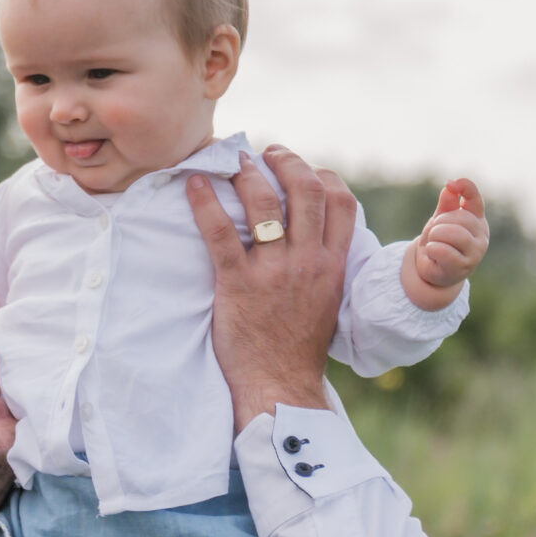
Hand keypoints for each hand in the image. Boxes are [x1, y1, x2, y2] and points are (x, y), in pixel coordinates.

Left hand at [187, 144, 356, 429]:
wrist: (279, 385)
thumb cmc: (298, 347)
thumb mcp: (327, 301)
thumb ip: (323, 266)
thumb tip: (312, 238)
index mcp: (333, 265)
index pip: (340, 201)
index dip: (322, 175)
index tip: (305, 168)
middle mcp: (307, 262)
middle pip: (305, 190)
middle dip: (287, 161)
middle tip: (268, 151)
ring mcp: (273, 272)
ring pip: (264, 204)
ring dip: (248, 174)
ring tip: (234, 161)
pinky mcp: (237, 285)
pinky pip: (220, 234)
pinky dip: (205, 204)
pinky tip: (194, 185)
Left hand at [404, 176, 487, 307]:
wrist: (434, 271)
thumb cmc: (440, 242)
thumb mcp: (440, 220)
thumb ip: (446, 204)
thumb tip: (450, 186)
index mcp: (477, 220)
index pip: (475, 199)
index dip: (465, 188)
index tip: (451, 183)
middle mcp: (481, 235)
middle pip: (459, 218)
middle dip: (439, 223)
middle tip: (435, 233)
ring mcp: (475, 252)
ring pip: (453, 233)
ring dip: (435, 236)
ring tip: (433, 243)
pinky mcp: (463, 267)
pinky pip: (443, 251)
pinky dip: (432, 249)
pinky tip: (433, 253)